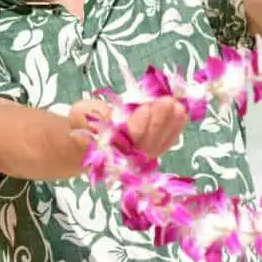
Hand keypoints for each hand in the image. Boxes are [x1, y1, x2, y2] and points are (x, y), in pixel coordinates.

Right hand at [70, 96, 186, 158]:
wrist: (90, 140)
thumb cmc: (84, 124)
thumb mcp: (80, 114)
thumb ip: (88, 115)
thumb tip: (104, 114)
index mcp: (104, 150)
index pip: (123, 141)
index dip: (136, 126)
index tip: (145, 108)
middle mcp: (125, 160)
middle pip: (145, 143)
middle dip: (158, 121)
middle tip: (168, 101)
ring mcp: (140, 158)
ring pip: (158, 144)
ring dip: (170, 124)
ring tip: (177, 105)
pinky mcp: (152, 152)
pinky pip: (165, 143)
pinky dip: (175, 129)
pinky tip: (181, 115)